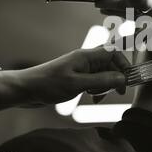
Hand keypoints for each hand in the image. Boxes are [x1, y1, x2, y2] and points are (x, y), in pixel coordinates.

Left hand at [13, 48, 129, 106]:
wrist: (25, 90)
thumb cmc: (47, 84)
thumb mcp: (77, 85)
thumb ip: (101, 81)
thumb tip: (122, 78)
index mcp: (86, 56)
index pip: (113, 53)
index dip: (123, 65)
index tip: (126, 81)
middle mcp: (85, 60)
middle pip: (110, 65)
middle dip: (115, 78)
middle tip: (116, 93)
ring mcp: (80, 69)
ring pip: (102, 75)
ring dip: (105, 86)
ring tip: (97, 98)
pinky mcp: (76, 78)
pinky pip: (93, 82)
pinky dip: (96, 90)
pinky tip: (91, 98)